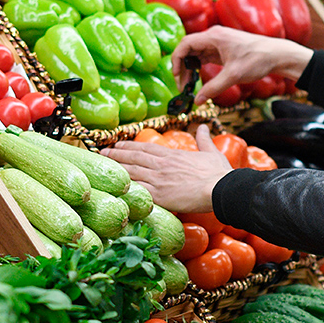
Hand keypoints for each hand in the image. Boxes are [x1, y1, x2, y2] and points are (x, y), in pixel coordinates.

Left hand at [101, 124, 231, 212]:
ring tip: (103, 165)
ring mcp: (158, 180)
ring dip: (115, 168)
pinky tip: (113, 187)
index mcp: (172, 155)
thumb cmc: (218, 173)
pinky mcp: (159, 196)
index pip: (145, 147)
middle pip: (133, 158)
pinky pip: (137, 190)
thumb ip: (204, 139)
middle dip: (116, 155)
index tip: (118, 144)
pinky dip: (124, 187)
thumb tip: (203, 127)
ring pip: (131, 172)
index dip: (130, 145)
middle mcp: (161, 165)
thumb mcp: (212, 152)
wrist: (221, 188)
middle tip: (102, 153)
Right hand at [172, 25, 314, 104]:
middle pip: (188, 49)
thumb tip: (197, 101)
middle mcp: (214, 37)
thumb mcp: (233, 76)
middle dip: (182, 67)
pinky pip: (204, 57)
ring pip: (195, 54)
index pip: (185, 44)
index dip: (176, 59)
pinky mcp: (223, 50)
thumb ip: (213, 88)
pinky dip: (198, 67)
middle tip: (182, 86)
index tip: (176, 76)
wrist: (277, 55)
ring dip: (189, 68)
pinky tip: (199, 79)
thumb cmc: (257, 59)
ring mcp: (218, 43)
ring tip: (189, 85)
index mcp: (214, 36)